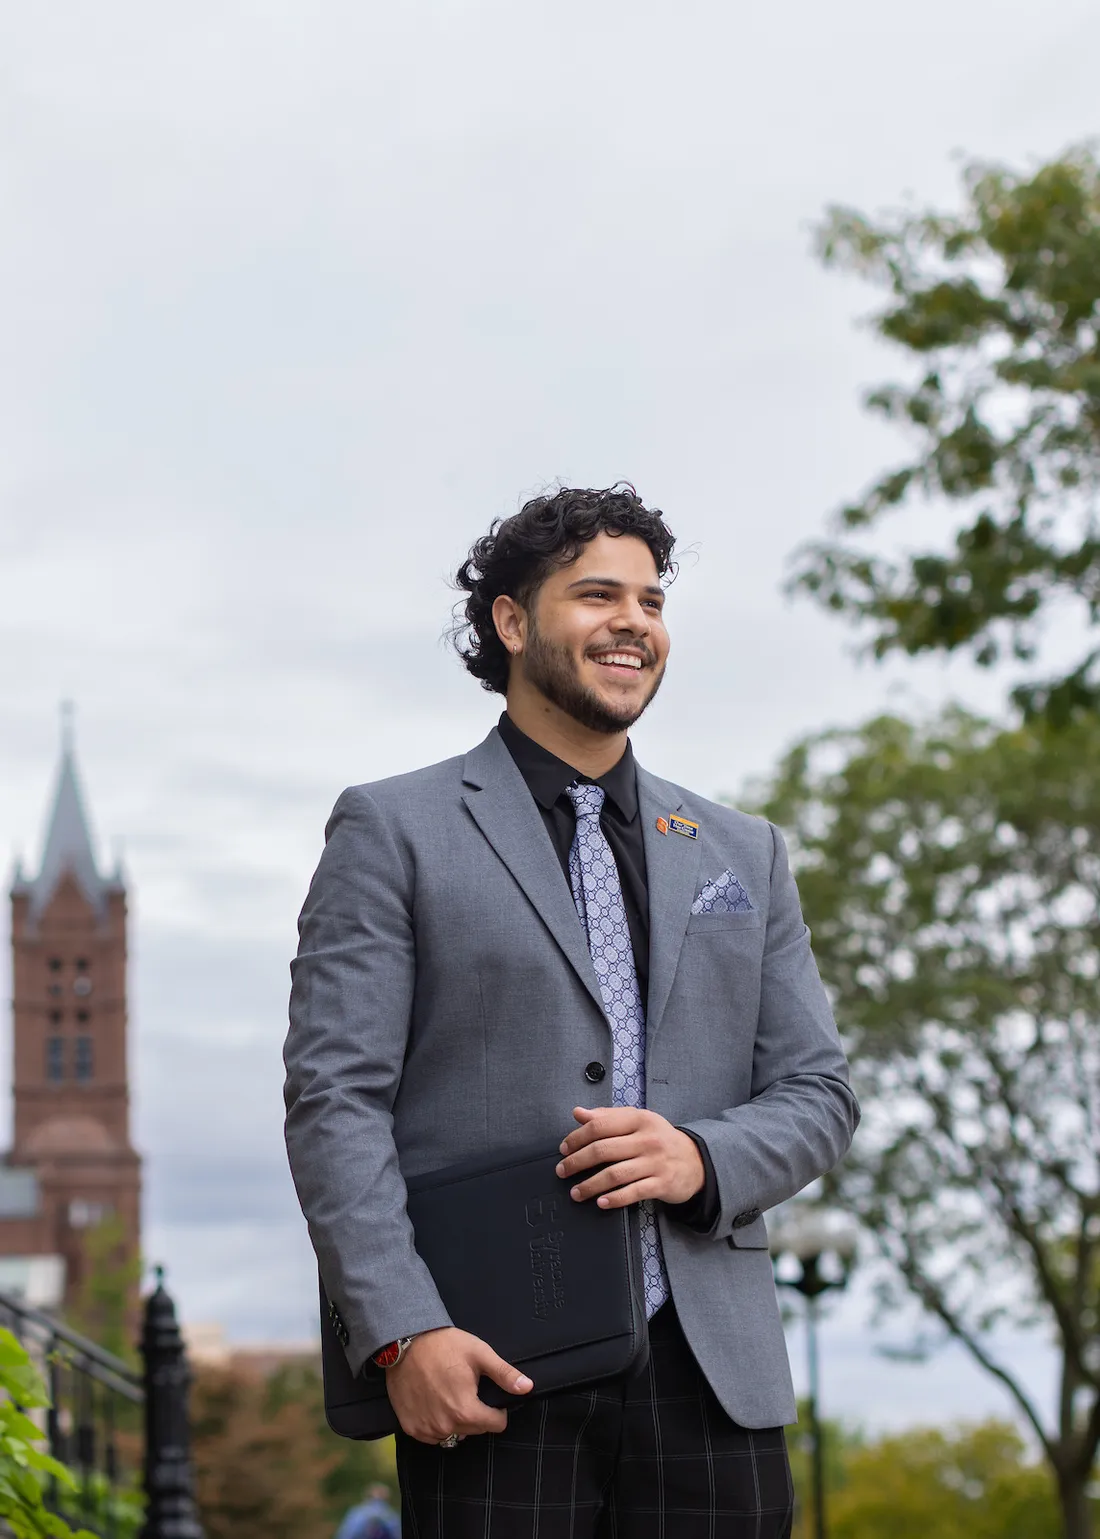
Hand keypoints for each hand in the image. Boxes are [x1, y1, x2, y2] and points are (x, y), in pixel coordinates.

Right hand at [385, 1326, 532, 1443]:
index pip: (496, 1425)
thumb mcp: (479, 1354)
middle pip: (475, 1429)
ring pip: (453, 1434)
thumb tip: (528, 1388)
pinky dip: (436, 1423)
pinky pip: (432, 1435)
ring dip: (456, 1419)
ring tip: (449, 1393)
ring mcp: (426, 1429)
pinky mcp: (410, 1427)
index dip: (497, 1410)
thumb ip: (504, 1374)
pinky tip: (434, 1402)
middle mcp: (446, 1426)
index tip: (488, 1395)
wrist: (406, 1342)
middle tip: (466, 1388)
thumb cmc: (445, 1345)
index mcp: (466, 1410)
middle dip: (476, 1413)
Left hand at [556, 1107, 704, 1207]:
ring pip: (615, 1174)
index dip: (577, 1137)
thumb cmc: (659, 1139)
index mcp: (639, 1119)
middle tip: (562, 1172)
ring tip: (575, 1193)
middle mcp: (647, 1139)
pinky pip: (633, 1192)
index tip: (563, 1149)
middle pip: (603, 1150)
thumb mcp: (637, 1121)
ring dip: (590, 1185)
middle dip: (577, 1162)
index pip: (600, 1125)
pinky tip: (600, 1202)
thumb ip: (607, 1117)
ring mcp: (655, 1162)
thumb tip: (577, 1113)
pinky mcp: (662, 1183)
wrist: (696, 1161)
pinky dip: (614, 1199)